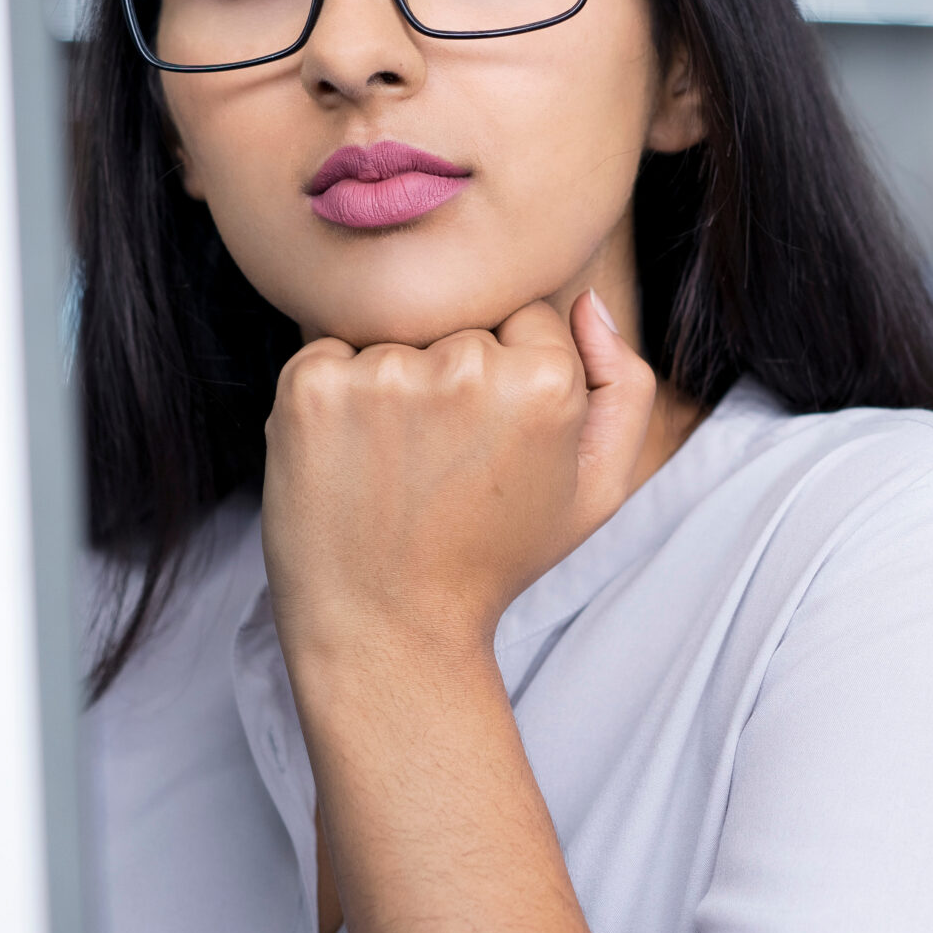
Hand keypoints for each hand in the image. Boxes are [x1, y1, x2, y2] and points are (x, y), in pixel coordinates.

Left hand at [261, 291, 656, 663]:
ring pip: (394, 340)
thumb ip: (622, 387)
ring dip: (390, 389)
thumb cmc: (493, 558)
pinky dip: (332, 398)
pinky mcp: (310, 387)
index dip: (506, 384)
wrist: (388, 631)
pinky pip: (326, 354)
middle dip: (449, 379)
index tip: (489, 448)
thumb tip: (585, 301)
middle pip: (458, 326)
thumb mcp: (594, 491)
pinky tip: (347, 461)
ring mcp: (382, 374)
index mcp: (545, 381)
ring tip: (394, 470)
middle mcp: (465, 366)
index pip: (526, 320)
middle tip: (440, 467)